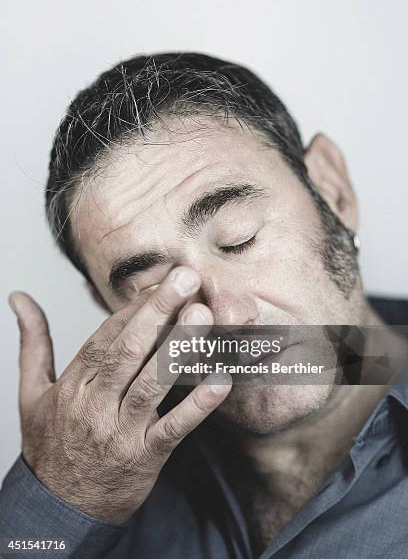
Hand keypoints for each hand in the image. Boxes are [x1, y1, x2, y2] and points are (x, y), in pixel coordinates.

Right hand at [8, 267, 231, 523]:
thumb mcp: (32, 391)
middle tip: (186, 279)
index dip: (133, 309)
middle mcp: (94, 405)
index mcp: (72, 385)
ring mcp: (120, 433)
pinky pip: (173, 430)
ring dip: (180, 348)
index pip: (104, 338)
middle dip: (158, 312)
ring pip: (151, 384)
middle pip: (128, 352)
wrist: (58, 508)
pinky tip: (220, 381)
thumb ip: (33, 342)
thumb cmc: (50, 442)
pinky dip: (197, 407)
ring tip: (203, 314)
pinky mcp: (144, 458)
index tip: (159, 283)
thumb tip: (19, 297)